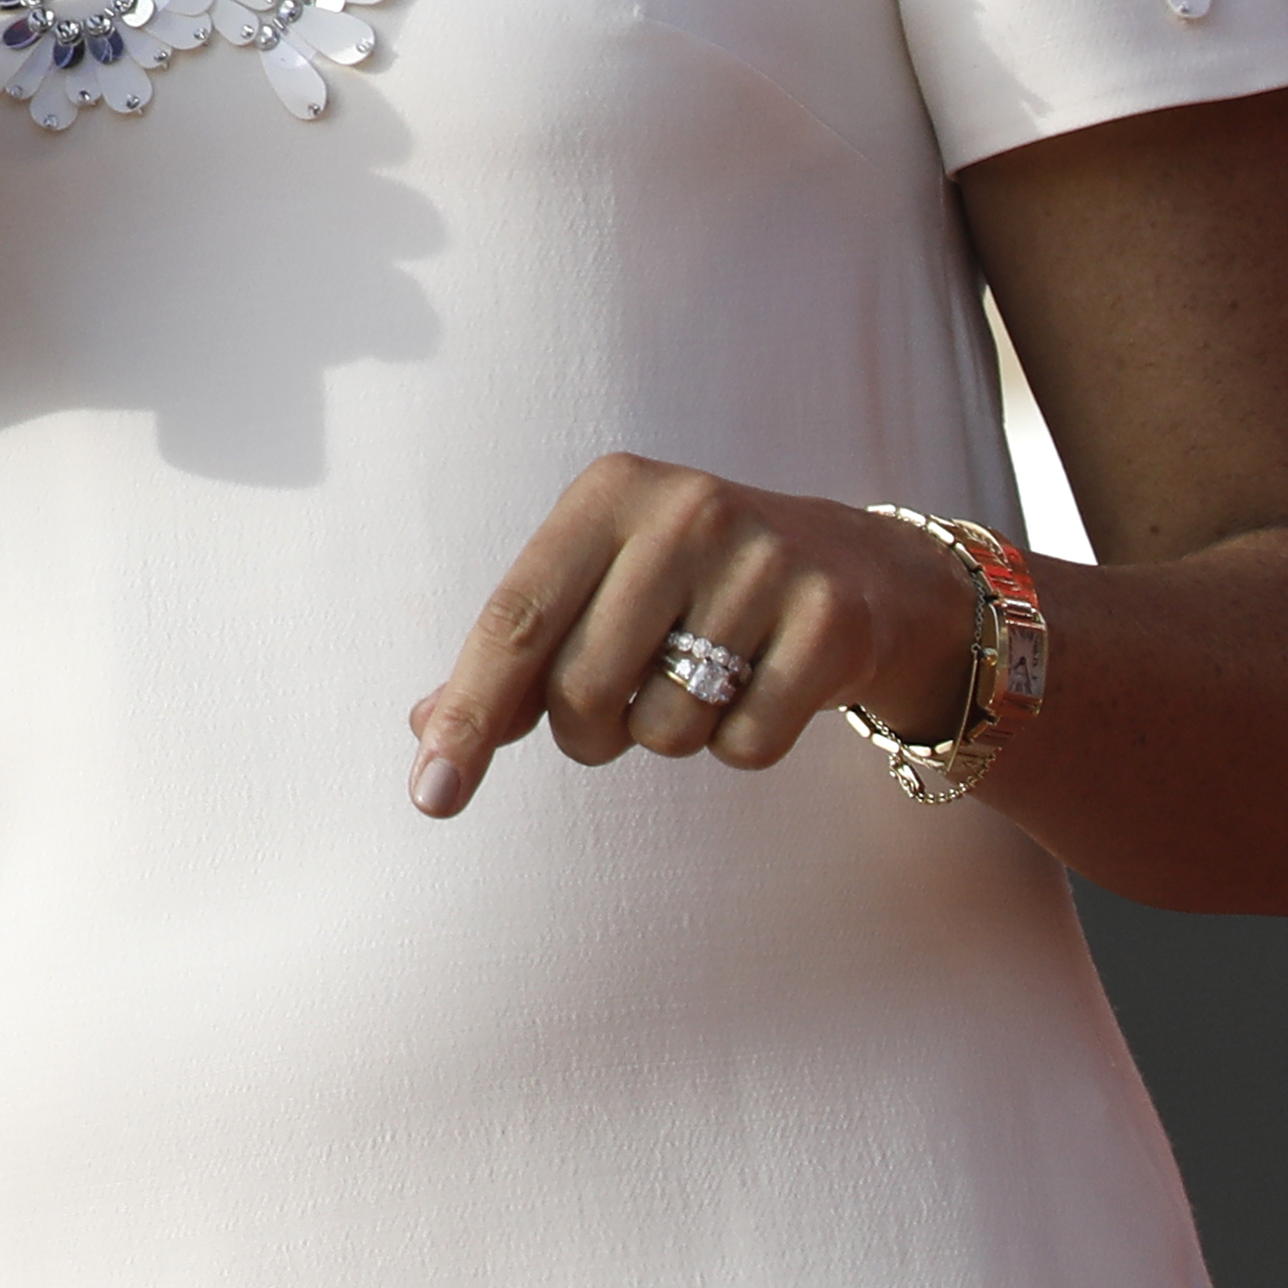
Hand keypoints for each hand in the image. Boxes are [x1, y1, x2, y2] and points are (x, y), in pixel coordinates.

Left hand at [407, 454, 984, 816]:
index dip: (467, 713)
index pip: (513, 620)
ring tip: (708, 676)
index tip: (430, 795)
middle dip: (586, 733)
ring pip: (662, 727)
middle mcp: (684, 511)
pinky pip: (744, 745)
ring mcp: (765, 561)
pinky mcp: (830, 620)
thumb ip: (516, 656)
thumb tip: (423, 731)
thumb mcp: (601, 587)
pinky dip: (740, 743)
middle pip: (581, 689)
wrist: (864, 572)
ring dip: (668, 734)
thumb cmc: (693, 587)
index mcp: (608, 492)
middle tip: (621, 707)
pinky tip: (766, 687)